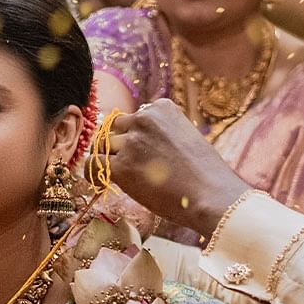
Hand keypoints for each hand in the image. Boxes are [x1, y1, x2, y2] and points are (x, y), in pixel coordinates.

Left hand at [104, 99, 250, 236]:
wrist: (211, 195)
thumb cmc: (206, 174)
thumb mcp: (187, 138)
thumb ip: (163, 134)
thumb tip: (143, 147)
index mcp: (161, 107)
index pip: (134, 116)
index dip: (135, 136)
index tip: (144, 153)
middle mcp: (143, 118)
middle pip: (115, 128)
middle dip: (119, 145)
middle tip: (128, 165)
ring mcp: (131, 142)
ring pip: (103, 145)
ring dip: (108, 159)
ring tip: (117, 174)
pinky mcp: (122, 166)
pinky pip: (93, 164)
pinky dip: (93, 172)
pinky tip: (100, 180)